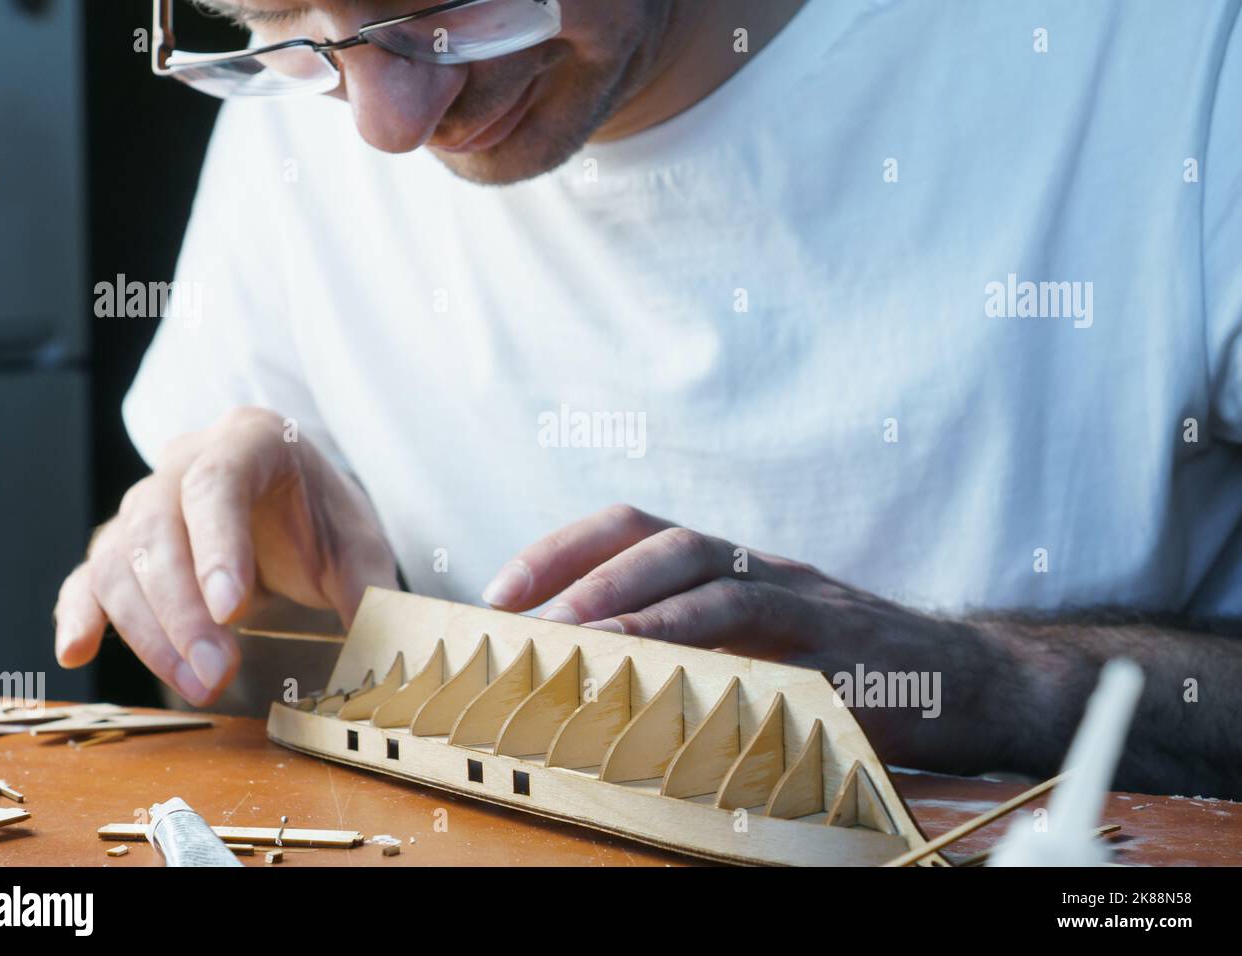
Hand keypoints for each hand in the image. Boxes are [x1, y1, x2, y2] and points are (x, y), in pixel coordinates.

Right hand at [54, 407, 396, 705]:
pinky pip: (87, 577)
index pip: (218, 482)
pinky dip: (80, 614)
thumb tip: (384, 656)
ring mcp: (145, 502)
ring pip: (118, 558)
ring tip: (197, 684)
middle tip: (216, 672)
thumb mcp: (360, 549)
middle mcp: (185, 460)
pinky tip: (79, 651)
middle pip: (158, 527)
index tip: (233, 610)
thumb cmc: (325, 522)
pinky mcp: (122, 547)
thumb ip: (371, 594)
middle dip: (184, 611)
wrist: (297, 510)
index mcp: (250, 440)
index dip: (218, 546)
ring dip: (149, 630)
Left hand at [481, 504, 1010, 771]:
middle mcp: (760, 567)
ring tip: (559, 638)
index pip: (637, 528)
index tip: (500, 590)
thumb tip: (598, 683)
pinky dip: (690, 642)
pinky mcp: (835, 641)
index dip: (562, 548)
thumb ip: (698, 653)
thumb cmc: (853, 674)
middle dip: (573, 568)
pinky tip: (644, 671)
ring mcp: (800, 597)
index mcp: (736, 567)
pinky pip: (756, 629)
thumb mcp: (766, 653)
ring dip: (620, 602)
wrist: (971, 684)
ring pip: (699, 570)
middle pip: (655, 536)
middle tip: (510, 616)